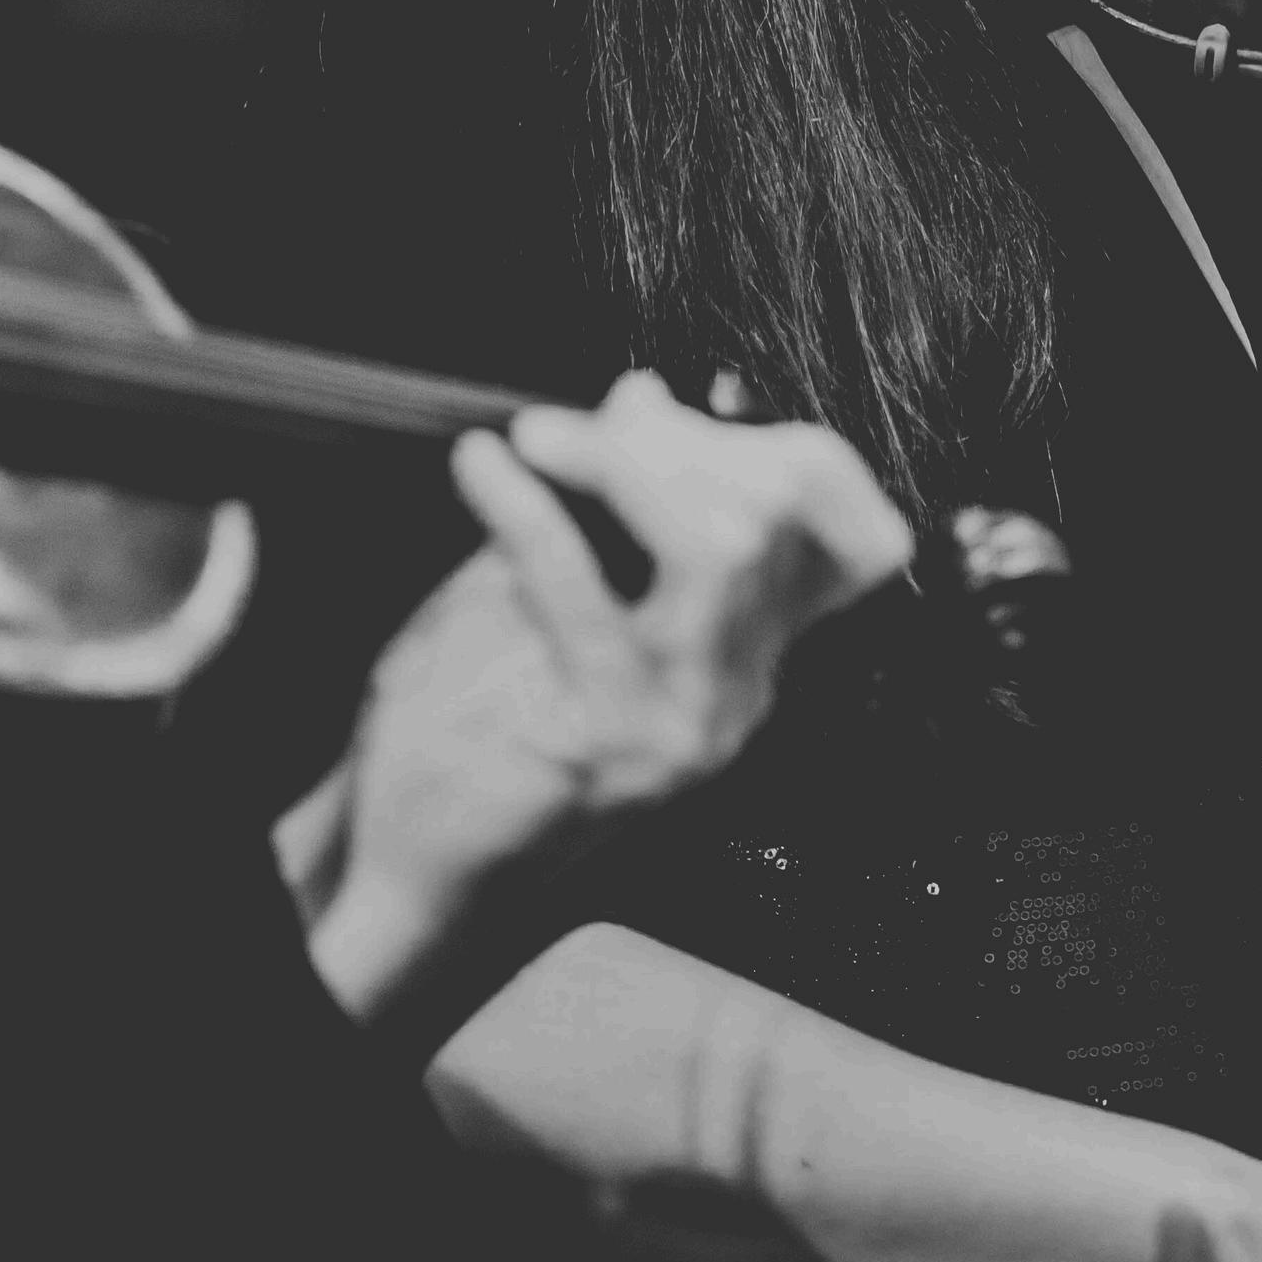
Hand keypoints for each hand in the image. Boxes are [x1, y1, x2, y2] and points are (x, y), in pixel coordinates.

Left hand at [300, 373, 910, 1018]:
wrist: (409, 864)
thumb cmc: (476, 724)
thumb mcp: (557, 595)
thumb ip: (611, 511)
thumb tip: (645, 397)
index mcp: (745, 661)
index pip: (852, 539)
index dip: (786, 449)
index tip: (677, 409)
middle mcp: (737, 697)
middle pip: (778, 519)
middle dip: (684, 442)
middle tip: (586, 420)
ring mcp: (682, 727)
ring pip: (715, 547)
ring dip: (622, 465)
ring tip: (538, 437)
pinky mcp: (606, 742)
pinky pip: (583, 592)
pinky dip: (527, 509)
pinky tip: (484, 469)